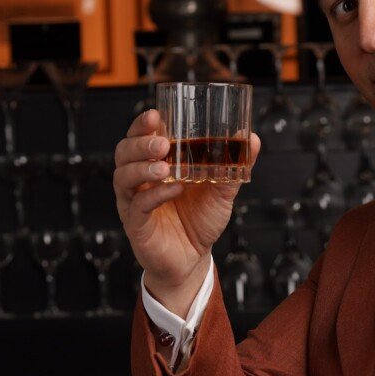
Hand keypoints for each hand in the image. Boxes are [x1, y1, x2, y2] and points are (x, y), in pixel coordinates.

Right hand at [113, 108, 260, 312]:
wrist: (194, 261)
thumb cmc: (201, 221)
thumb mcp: (221, 191)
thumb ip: (233, 166)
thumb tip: (251, 138)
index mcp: (154, 165)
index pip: (140, 138)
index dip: (142, 124)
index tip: (156, 114)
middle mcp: (139, 181)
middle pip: (124, 152)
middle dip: (140, 143)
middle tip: (162, 143)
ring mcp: (133, 203)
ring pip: (123, 177)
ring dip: (142, 168)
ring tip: (165, 165)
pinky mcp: (136, 225)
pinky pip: (138, 206)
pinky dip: (155, 195)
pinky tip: (173, 189)